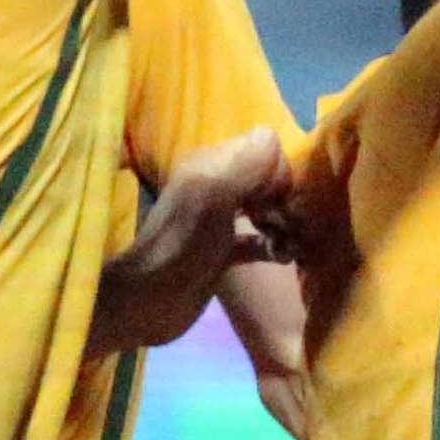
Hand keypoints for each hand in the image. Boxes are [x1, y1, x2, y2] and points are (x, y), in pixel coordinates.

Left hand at [92, 126, 286, 354]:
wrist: (151, 301)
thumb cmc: (184, 244)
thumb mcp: (213, 195)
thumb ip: (244, 164)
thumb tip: (275, 138)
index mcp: (211, 164)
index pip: (263, 146)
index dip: (279, 169)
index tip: (279, 198)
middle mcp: (217, 185)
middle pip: (268, 177)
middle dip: (285, 196)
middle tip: (286, 221)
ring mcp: (221, 219)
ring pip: (267, 207)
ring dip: (285, 222)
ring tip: (289, 241)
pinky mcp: (225, 251)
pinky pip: (261, 239)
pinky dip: (275, 246)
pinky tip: (283, 256)